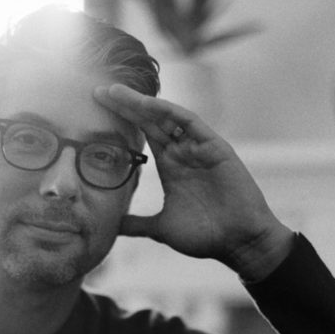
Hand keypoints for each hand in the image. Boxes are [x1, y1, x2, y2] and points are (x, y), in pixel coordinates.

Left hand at [94, 83, 292, 280]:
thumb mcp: (162, 229)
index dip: (122, 121)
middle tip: (99, 90)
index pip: (143, 135)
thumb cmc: (206, 236)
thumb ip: (138, 224)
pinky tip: (149, 105)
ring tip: (117, 92)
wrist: (239, 243)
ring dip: (142, 103)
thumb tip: (114, 227)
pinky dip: (170, 112)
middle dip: (126, 105)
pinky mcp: (215, 147)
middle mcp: (183, 152)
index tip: (95, 111)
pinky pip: (191, 122)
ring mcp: (199, 148)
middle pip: (151, 121)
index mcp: (171, 167)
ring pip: (168, 117)